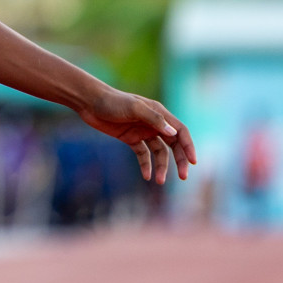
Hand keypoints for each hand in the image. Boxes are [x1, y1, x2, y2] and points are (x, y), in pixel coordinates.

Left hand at [77, 87, 196, 183]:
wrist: (89, 102)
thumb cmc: (112, 102)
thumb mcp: (134, 108)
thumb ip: (153, 119)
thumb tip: (173, 133)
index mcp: (159, 113)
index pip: (180, 132)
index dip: (188, 146)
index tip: (193, 162)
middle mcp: (154, 123)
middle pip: (173, 145)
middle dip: (179, 161)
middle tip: (183, 177)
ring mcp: (142, 131)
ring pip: (159, 152)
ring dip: (161, 166)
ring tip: (159, 181)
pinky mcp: (130, 138)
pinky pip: (143, 154)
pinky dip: (145, 165)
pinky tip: (146, 176)